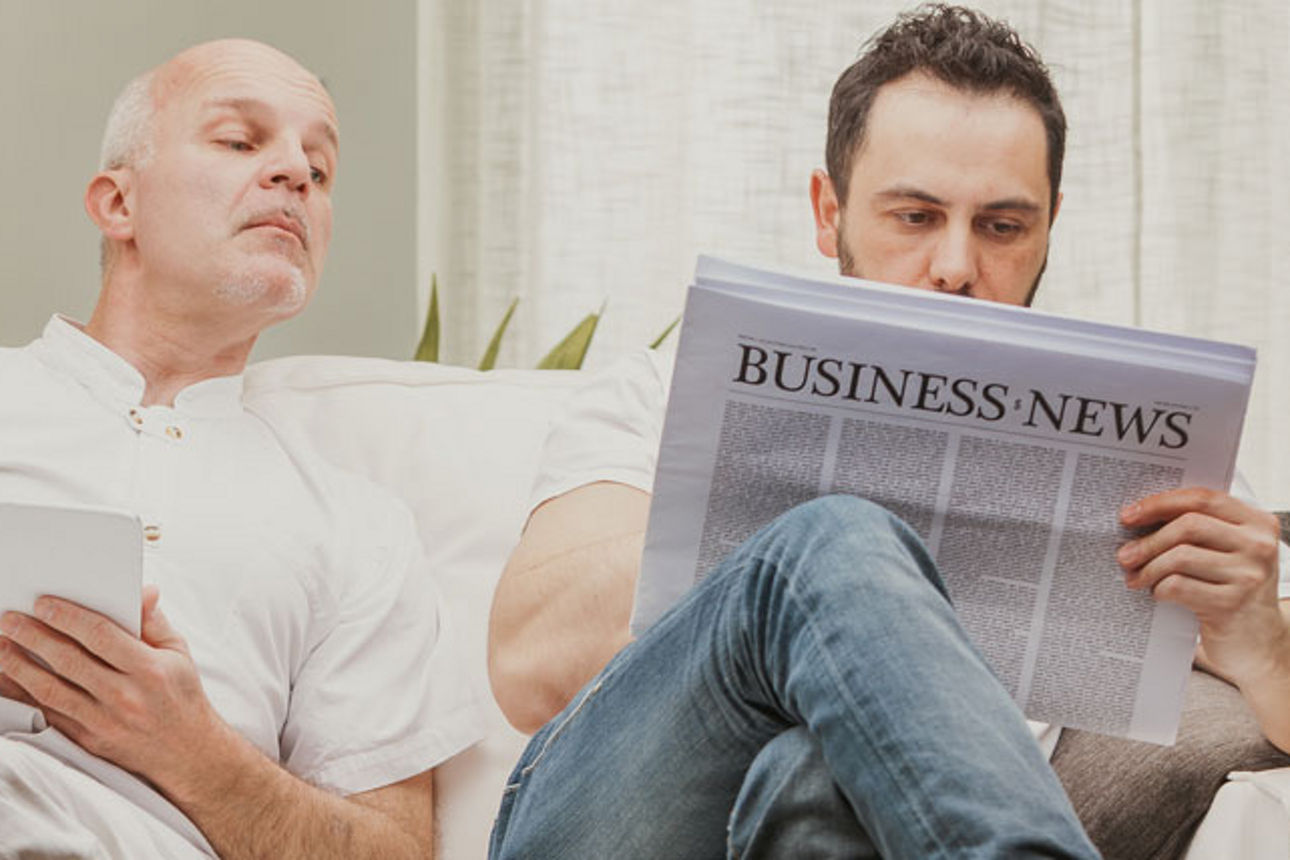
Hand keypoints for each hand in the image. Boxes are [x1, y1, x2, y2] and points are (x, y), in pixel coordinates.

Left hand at [0, 586, 229, 796]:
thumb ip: (155, 622)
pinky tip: (8, 679)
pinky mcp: (89, 740)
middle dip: (34, 636)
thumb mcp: (178, 654)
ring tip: (1, 645)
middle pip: (69, 660)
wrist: (186, 753)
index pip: (101, 636)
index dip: (69, 617)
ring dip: (19, 665)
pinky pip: (48, 714)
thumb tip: (144, 591)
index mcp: (150, 670)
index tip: (43, 604)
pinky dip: (24, 696)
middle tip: (10, 619)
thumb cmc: (181, 696)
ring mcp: (104, 721)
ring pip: (51, 689)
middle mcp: (126, 697)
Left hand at [1118, 487, 1286, 687]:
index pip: (1203, 499)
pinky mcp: (1231, 604)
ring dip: (1148, 568)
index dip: (1160, 503)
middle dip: (1148, 540)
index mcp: (1257, 523)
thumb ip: (1199, 529)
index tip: (1129, 515)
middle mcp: (1259, 546)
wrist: (1257, 642)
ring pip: (1180, 557)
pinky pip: (1179, 586)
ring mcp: (1248, 575)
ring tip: (1134, 577)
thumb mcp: (1227, 553)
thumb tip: (1140, 515)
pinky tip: (1157, 594)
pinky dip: (1159, 589)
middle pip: (1188, 526)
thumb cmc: (1231, 589)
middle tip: (1124, 555)